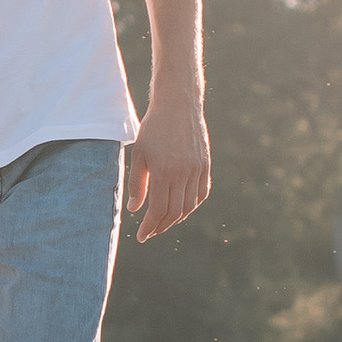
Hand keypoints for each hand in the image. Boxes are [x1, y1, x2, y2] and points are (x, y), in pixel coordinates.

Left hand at [126, 93, 211, 243]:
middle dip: (161, 226)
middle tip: (151, 232)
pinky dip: (192, 205)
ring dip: (177, 218)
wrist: (178, 105)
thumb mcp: (139, 155)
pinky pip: (202, 193)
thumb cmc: (153, 128)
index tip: (142, 236)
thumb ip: (137, 184)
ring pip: (190, 205)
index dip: (150, 227)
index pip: (158, 210)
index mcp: (163, 172)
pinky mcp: (205, 165)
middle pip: (175, 212)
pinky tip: (182, 208)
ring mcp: (197, 169)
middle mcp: (183, 173)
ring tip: (164, 222)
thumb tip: (135, 210)